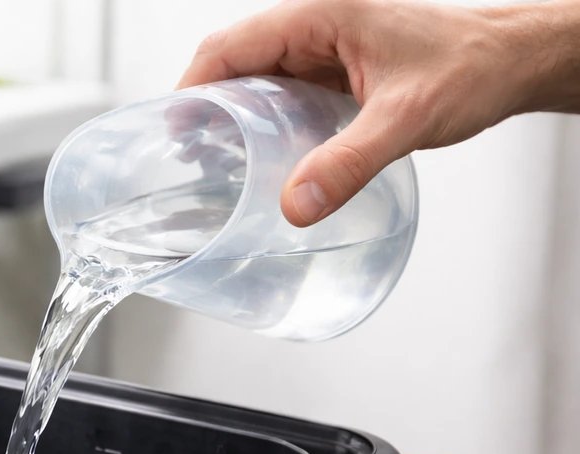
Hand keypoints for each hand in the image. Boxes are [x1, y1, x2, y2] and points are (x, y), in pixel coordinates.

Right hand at [177, 0, 579, 226]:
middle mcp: (316, 26)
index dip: (192, 87)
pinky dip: (262, 123)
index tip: (172, 129)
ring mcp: (325, 48)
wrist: (512, 60)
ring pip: (257, 78)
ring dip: (231, 116)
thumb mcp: (406, 117)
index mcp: (320, 15)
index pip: (230, 46)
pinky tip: (259, 157)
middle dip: (204, 106)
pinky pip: (283, 93)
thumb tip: (296, 204)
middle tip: (187, 157)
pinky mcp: (337, 71)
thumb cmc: (472, 65)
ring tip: (213, 162)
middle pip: (234, 61)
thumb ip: (349, 162)